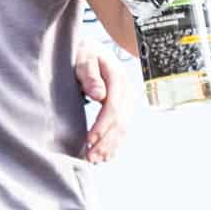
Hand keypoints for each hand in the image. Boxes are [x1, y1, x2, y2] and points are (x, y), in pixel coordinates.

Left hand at [76, 45, 131, 164]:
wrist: (90, 48)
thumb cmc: (82, 53)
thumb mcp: (83, 58)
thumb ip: (89, 74)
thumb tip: (99, 95)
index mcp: (117, 77)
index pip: (113, 108)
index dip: (102, 127)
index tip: (89, 141)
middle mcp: (127, 90)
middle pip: (120, 122)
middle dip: (106, 142)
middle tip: (90, 158)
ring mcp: (128, 99)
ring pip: (123, 128)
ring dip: (111, 146)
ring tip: (96, 160)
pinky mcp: (124, 106)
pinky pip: (123, 128)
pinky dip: (115, 143)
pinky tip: (107, 156)